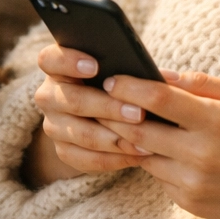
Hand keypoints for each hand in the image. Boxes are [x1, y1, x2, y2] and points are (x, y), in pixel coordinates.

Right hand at [28, 44, 148, 182]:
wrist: (99, 115)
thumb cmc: (115, 85)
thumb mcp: (119, 71)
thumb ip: (136, 70)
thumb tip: (170, 79)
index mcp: (58, 67)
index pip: (50, 59)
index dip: (69, 61)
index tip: (95, 66)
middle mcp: (49, 95)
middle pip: (72, 100)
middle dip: (108, 107)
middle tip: (138, 113)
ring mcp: (53, 125)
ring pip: (80, 134)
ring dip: (114, 138)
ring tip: (144, 142)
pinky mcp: (63, 150)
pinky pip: (85, 159)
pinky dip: (114, 158)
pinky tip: (137, 155)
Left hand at [98, 70, 219, 218]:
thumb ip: (203, 84)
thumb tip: (162, 73)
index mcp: (218, 122)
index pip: (160, 100)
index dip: (130, 87)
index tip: (111, 78)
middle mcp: (202, 154)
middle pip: (140, 130)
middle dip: (116, 113)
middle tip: (101, 100)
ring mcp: (194, 183)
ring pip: (144, 155)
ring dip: (133, 139)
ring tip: (125, 121)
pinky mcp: (190, 203)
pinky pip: (160, 176)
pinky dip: (157, 161)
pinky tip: (163, 149)